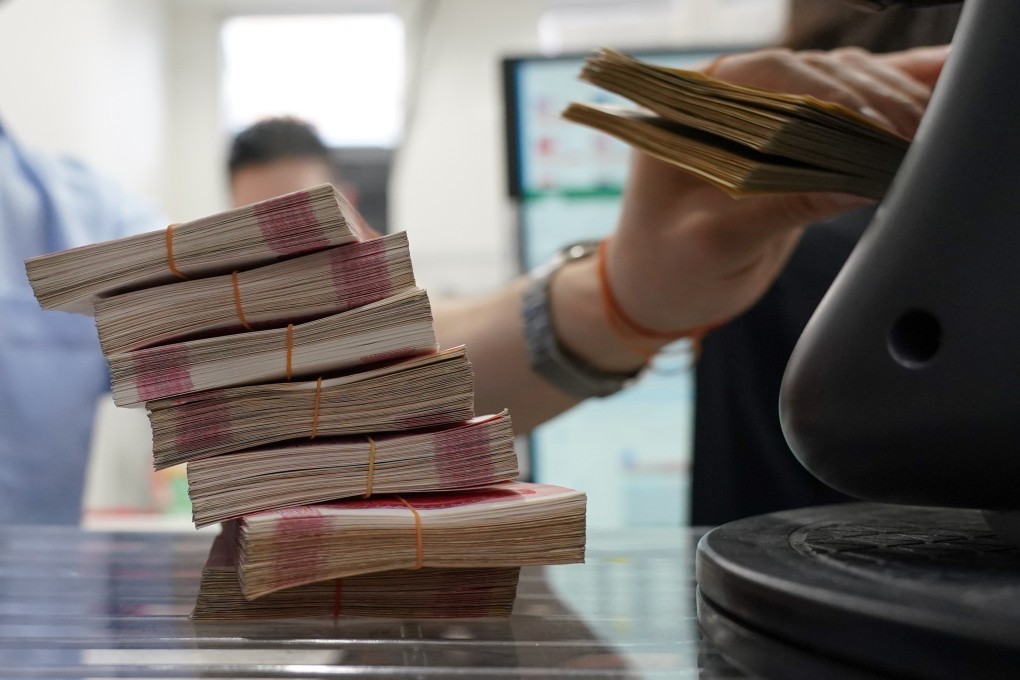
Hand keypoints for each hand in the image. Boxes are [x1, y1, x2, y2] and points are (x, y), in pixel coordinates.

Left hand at [604, 44, 948, 340]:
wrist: (660, 290)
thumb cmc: (667, 268)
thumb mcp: (715, 243)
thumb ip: (778, 207)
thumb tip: (856, 181)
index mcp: (690, 108)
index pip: (767, 77)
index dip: (826, 95)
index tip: (873, 125)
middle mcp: (729, 98)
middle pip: (814, 74)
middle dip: (871, 100)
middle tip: (916, 137)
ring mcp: (765, 113)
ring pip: (842, 84)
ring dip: (891, 101)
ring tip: (931, 134)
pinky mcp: (796, 138)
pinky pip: (850, 110)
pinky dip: (892, 105)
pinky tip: (934, 100)